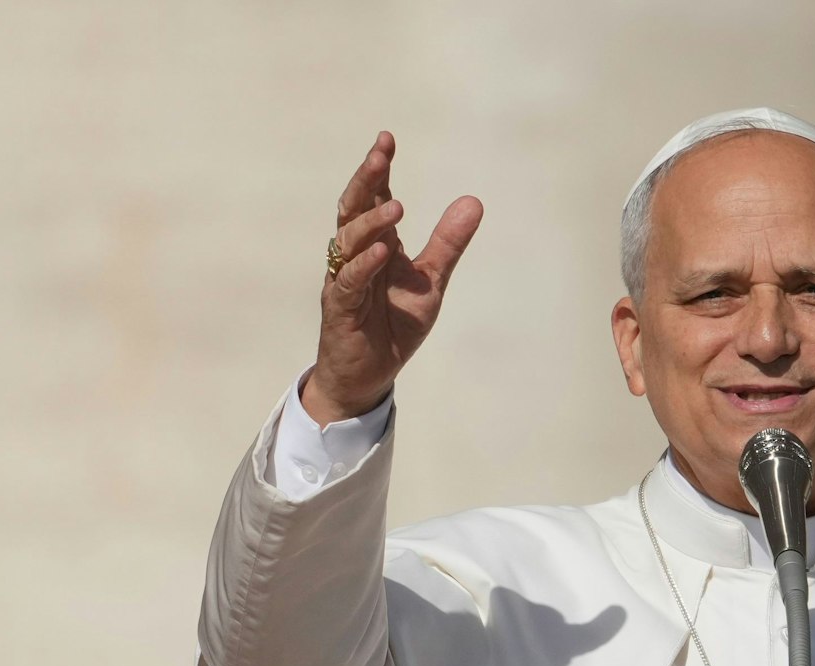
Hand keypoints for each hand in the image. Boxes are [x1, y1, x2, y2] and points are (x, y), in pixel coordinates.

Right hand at [302, 131, 482, 424]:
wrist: (369, 377)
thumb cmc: (393, 327)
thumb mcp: (430, 283)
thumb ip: (448, 244)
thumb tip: (474, 201)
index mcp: (376, 244)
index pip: (373, 198)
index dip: (379, 169)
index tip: (387, 139)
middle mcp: (355, 256)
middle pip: (353, 208)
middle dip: (365, 180)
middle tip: (380, 153)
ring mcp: (344, 280)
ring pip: (349, 240)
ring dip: (371, 221)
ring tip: (398, 205)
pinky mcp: (340, 308)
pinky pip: (349, 281)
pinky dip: (365, 264)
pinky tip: (383, 250)